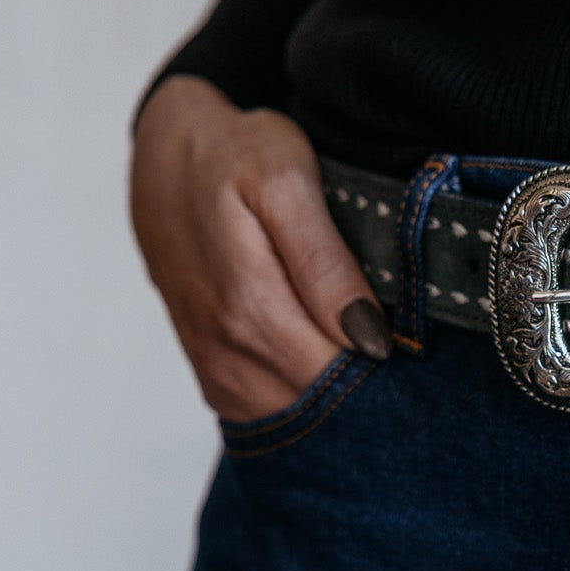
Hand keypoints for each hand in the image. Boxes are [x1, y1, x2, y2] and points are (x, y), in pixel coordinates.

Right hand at [129, 76, 391, 422]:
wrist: (161, 155)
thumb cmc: (229, 155)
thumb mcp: (285, 181)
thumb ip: (325, 263)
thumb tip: (368, 338)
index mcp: (250, 309)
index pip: (339, 381)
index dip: (383, 374)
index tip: (408, 348)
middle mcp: (226, 351)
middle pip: (320, 406)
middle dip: (364, 389)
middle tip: (394, 347)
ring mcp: (215, 368)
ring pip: (294, 415)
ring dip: (333, 395)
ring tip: (360, 349)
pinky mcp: (211, 372)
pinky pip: (265, 412)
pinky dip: (300, 397)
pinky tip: (323, 361)